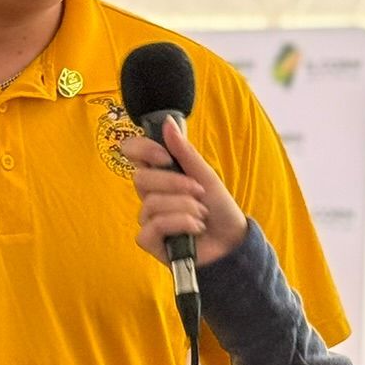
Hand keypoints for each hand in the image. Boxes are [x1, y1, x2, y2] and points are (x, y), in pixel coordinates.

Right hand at [125, 119, 247, 268]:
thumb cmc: (218, 208)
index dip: (143, 150)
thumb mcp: (206, 176)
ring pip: (151, 204)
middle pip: (140, 179)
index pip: (132, 153)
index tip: (165, 157)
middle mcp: (149, 195)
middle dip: (174, 183)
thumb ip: (185, 153)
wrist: (232, 241)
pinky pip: (154, 226)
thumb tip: (167, 123)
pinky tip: (194, 229)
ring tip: (202, 214)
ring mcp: (148, 219)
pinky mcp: (150, 241)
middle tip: (199, 191)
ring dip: (184, 207)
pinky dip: (179, 224)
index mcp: (160, 174)